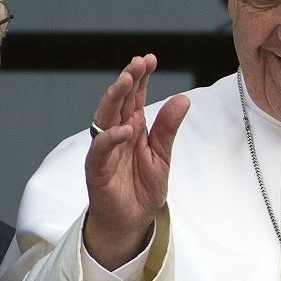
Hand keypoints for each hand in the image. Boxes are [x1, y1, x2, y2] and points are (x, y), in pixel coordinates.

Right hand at [83, 54, 189, 270]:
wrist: (131, 221)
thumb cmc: (142, 188)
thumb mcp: (162, 155)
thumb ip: (168, 128)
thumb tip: (183, 98)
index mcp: (133, 126)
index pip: (135, 96)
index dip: (141, 76)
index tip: (150, 59)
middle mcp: (117, 132)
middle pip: (119, 100)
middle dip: (127, 79)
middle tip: (137, 62)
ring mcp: (105, 149)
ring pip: (105, 117)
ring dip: (114, 98)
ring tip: (126, 81)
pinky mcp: (97, 168)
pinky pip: (100, 150)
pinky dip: (111, 138)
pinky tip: (124, 129)